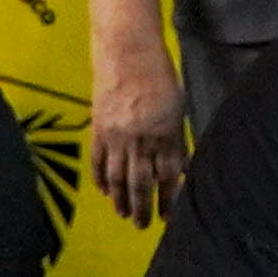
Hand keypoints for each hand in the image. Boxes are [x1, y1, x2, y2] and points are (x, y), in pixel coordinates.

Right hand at [90, 43, 190, 227]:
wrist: (127, 50)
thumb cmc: (159, 74)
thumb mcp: (177, 106)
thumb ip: (176, 139)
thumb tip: (180, 169)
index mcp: (164, 131)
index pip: (167, 175)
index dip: (168, 198)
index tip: (169, 216)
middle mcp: (140, 136)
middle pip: (140, 181)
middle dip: (143, 207)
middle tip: (143, 226)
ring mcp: (116, 133)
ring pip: (117, 176)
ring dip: (120, 199)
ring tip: (124, 215)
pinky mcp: (98, 127)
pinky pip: (97, 159)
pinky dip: (100, 177)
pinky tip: (104, 192)